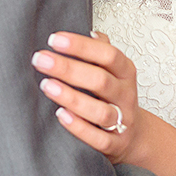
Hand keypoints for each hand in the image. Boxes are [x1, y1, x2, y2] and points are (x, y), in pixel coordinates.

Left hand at [32, 31, 142, 163]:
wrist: (134, 135)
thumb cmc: (115, 97)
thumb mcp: (114, 71)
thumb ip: (101, 51)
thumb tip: (88, 31)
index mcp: (125, 72)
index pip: (108, 54)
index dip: (81, 46)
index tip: (54, 40)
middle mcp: (125, 95)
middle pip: (101, 80)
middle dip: (68, 69)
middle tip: (40, 60)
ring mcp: (122, 121)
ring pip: (100, 111)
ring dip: (72, 98)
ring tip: (47, 86)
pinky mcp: (115, 144)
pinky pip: (98, 138)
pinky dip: (79, 128)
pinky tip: (60, 115)